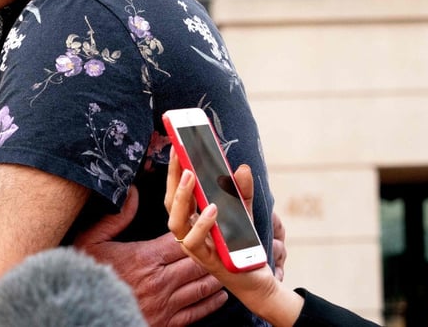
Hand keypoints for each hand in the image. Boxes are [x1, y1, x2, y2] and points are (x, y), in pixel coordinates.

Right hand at [73, 187, 226, 326]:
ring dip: (214, 275)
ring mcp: (166, 304)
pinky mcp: (167, 323)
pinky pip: (197, 312)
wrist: (82, 312)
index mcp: (144, 258)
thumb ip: (115, 218)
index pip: (181, 238)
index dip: (195, 227)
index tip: (202, 218)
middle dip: (209, 249)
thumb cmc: (85, 276)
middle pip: (197, 261)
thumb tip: (132, 193)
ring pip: (202, 286)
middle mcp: (160, 281)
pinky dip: (211, 302)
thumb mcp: (91, 242)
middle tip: (219, 239)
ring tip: (221, 264)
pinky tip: (218, 295)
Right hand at [164, 151, 303, 326]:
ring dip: (182, 198)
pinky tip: (212, 209)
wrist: (257, 279)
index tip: (177, 147)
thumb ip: (242, 191)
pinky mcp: (205, 260)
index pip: (176, 192)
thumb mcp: (244, 213)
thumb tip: (242, 168)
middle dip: (173, 179)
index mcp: (191, 219)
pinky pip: (194, 242)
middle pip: (170, 203)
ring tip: (191, 177)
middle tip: (182, 156)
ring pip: (176, 222)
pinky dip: (202, 224)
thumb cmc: (244, 246)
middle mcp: (187, 232)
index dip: (174, 171)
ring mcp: (193, 247)